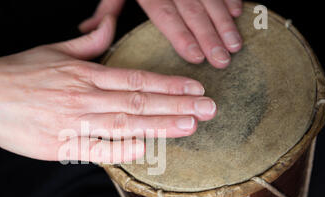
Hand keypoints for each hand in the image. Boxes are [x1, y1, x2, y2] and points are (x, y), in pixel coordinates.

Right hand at [0, 16, 216, 162]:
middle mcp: (82, 98)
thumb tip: (110, 23)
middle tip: (210, 110)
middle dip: (178, 106)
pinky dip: (121, 148)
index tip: (196, 89)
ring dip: (160, 126)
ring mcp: (71, 123)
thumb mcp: (53, 49)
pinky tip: (145, 147)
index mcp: (84, 74)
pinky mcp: (58, 146)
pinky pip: (95, 149)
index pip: (137, 79)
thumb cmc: (16, 73)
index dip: (169, 84)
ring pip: (124, 124)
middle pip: (138, 102)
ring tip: (190, 126)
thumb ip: (88, 42)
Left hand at [79, 0, 242, 68]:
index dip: (182, 37)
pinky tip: (237, 13)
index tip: (196, 57)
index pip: (166, 16)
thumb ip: (105, 8)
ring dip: (224, 22)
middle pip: (193, 11)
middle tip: (223, 60)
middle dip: (210, 37)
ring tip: (234, 45)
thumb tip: (87, 30)